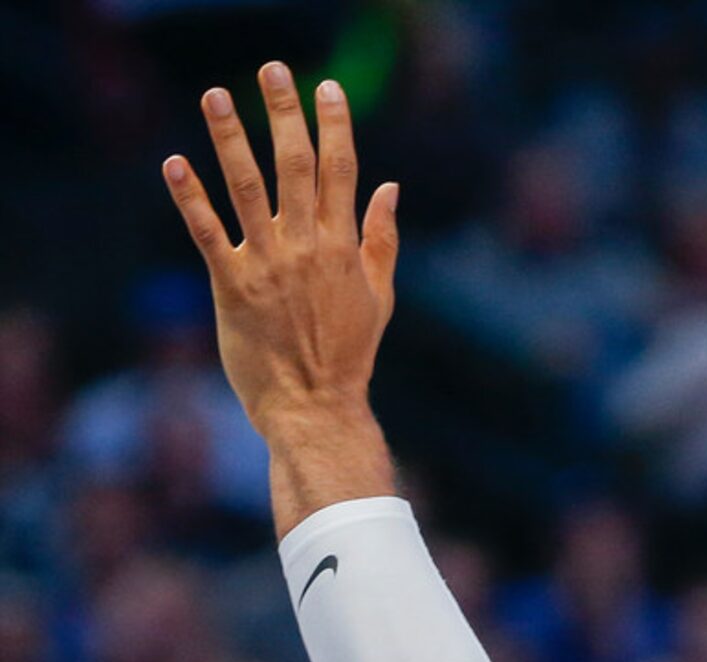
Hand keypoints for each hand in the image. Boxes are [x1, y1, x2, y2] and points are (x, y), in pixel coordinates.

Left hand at [162, 63, 397, 436]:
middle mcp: (306, 249)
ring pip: (247, 189)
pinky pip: (208, 233)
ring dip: (230, 139)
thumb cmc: (348, 356)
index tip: (327, 87)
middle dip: (284, 114)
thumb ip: (382, 240)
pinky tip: (176, 164)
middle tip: (272, 69)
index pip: (340, 173)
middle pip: (295, 167)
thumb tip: (390, 188)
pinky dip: (191, 198)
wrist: (316, 408)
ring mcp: (268, 265)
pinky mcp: (232, 286)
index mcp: (343, 249)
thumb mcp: (378, 298)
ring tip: (216, 96)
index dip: (334, 126)